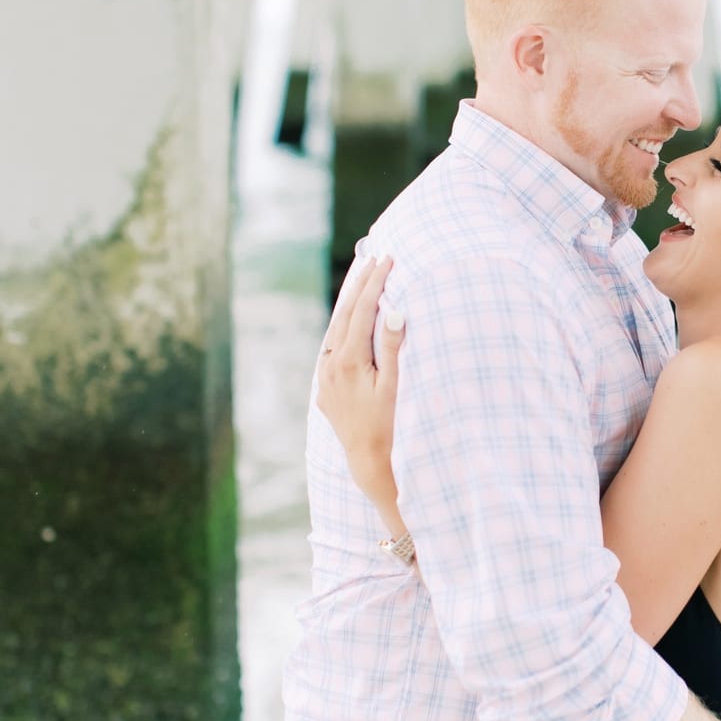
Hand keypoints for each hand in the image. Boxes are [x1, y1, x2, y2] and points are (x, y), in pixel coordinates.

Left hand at [317, 254, 405, 508]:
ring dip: (349, 304)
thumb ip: (392, 347)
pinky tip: (350, 322)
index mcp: (348, 361)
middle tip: (374, 258)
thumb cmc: (390, 425)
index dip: (374, 283)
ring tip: (361, 281)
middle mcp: (331, 366)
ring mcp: (326, 378)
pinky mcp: (326, 389)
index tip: (387, 260)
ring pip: (334, 330)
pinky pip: (332, 349)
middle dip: (360, 285)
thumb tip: (392, 311)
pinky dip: (342, 328)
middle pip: (344, 315)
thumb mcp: (395, 385)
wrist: (369, 462)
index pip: (361, 311)